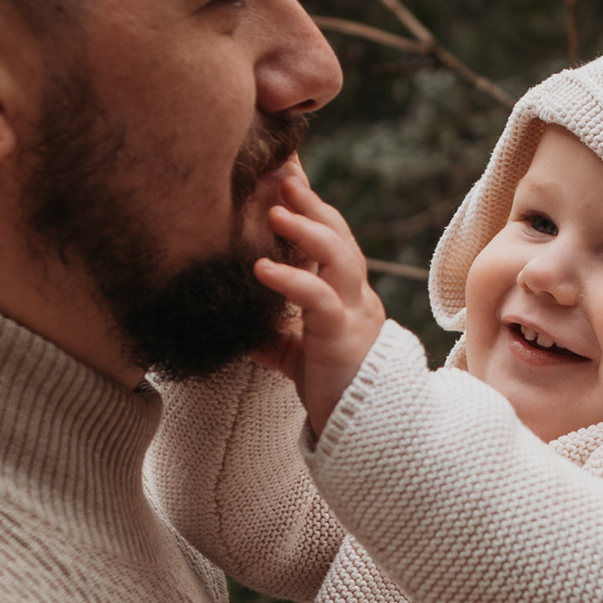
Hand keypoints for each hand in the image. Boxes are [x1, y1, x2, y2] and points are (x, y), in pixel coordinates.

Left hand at [251, 159, 387, 433]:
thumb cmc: (332, 388)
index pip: (329, 239)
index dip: (310, 206)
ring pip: (339, 257)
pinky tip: (262, 268)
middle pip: (338, 236)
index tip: (286, 173)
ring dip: (307, 229)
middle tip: (283, 173)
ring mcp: (353, 312)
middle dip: (311, 204)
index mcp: (344, 293)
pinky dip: (291, 279)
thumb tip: (239, 326)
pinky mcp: (342, 334)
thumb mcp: (295, 355)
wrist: (363, 430)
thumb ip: (275, 336)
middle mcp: (354, 295)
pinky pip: (318, 299)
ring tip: (276, 208)